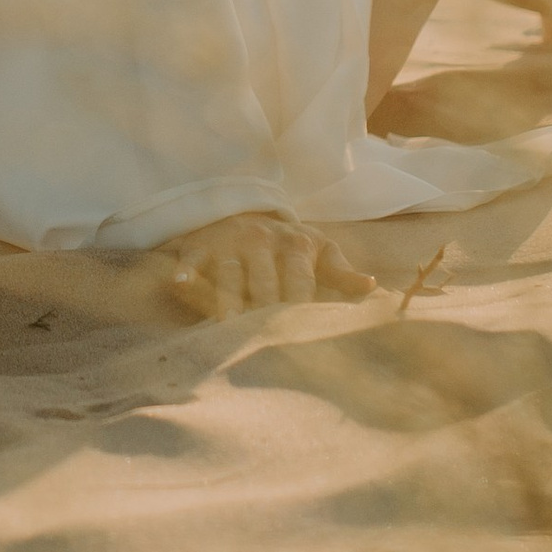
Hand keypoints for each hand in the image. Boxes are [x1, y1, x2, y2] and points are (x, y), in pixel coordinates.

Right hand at [159, 210, 374, 319]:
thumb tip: (372, 287)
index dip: (301, 310)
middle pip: (264, 282)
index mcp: (295, 245)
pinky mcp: (200, 243)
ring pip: (229, 273)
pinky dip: (185, 270)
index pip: (300, 282)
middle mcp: (261, 240)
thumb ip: (341, 271)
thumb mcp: (316, 249)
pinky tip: (179, 282)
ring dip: (228, 297)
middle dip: (265, 310)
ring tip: (229, 323)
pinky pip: (192, 258)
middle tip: (267, 343)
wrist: (241, 208)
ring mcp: (229, 240)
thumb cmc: (285, 243)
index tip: (305, 339)